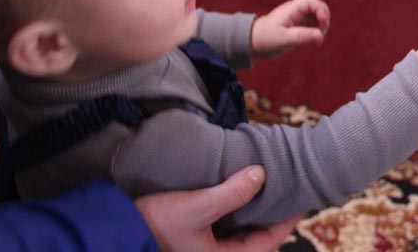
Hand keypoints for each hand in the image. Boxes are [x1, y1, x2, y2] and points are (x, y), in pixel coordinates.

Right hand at [134, 166, 301, 251]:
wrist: (114, 235)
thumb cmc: (154, 227)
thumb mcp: (195, 208)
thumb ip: (231, 193)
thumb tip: (262, 174)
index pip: (269, 241)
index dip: (288, 218)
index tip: (303, 196)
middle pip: (257, 238)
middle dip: (271, 214)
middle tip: (287, 187)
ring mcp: (206, 251)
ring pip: (241, 233)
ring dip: (253, 212)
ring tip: (266, 186)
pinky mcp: (194, 243)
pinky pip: (225, 229)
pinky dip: (236, 212)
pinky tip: (239, 192)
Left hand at [250, 0, 329, 58]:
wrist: (254, 43)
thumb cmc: (266, 39)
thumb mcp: (284, 39)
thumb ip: (302, 36)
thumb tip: (320, 35)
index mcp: (292, 9)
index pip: (312, 2)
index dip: (321, 10)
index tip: (323, 23)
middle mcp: (297, 11)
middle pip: (319, 8)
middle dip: (324, 19)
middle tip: (321, 34)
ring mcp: (300, 18)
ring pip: (319, 17)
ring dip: (322, 28)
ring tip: (316, 42)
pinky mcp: (300, 26)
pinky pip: (315, 26)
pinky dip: (317, 33)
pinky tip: (314, 44)